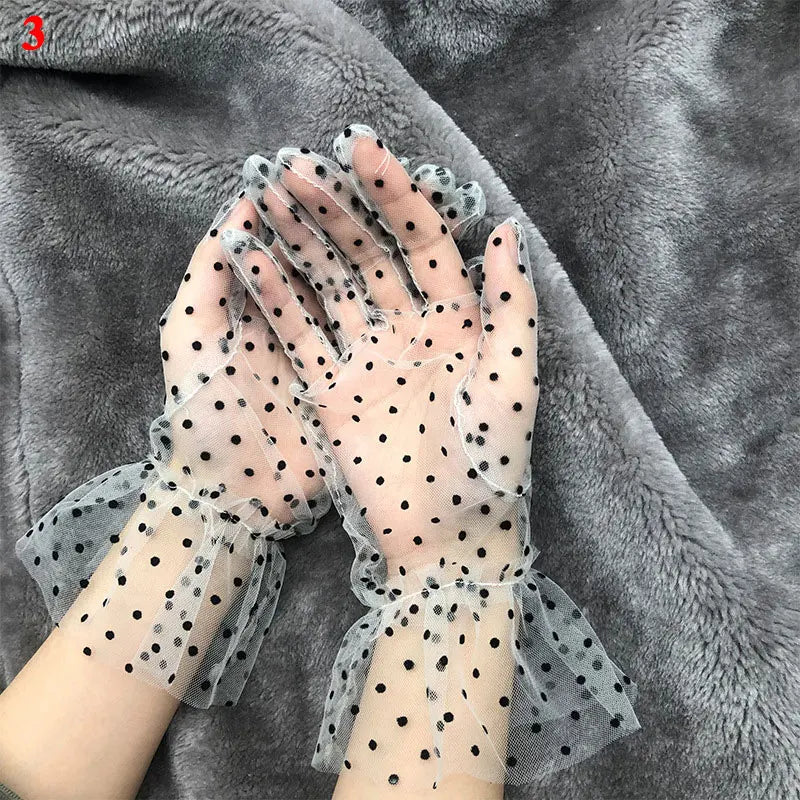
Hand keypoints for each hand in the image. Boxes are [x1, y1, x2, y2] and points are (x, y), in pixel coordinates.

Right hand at [227, 125, 536, 597]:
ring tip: (267, 195)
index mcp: (458, 318)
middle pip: (367, 253)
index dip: (394, 192)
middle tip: (294, 165)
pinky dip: (275, 297)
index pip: (422, 238)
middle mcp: (410, 327)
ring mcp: (367, 355)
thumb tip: (504, 230)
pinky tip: (247, 257)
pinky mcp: (330, 387)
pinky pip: (300, 333)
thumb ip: (511, 306)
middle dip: (334, 208)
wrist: (445, 539)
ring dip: (300, 240)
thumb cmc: (489, 463)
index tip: (359, 147)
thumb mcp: (511, 381)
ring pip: (329, 284)